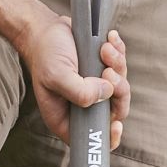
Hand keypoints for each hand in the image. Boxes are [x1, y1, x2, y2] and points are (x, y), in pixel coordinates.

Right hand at [14, 14, 130, 146]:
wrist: (45, 28)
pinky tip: (110, 40)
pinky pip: (121, 65)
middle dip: (118, 90)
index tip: (116, 124)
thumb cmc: (45, 55)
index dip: (108, 137)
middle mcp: (84, 105)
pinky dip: (119, 52)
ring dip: (118, 65)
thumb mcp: (56, 76)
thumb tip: (108, 92)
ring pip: (121, 86)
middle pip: (114, 111)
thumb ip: (80, 91)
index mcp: (68, 116)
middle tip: (108, 72)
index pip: (92, 137)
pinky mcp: (103, 69)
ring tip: (104, 49)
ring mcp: (96, 87)